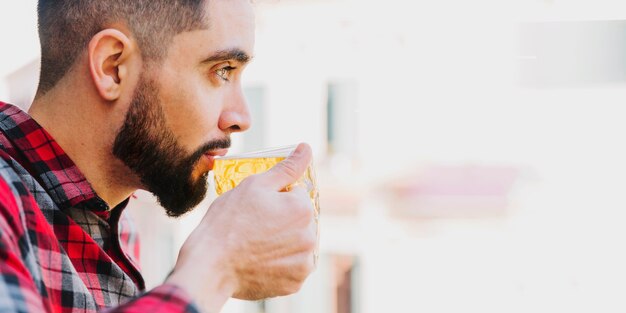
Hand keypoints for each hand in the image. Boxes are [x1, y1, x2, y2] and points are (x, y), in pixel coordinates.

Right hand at [167, 143, 316, 310]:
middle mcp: (310, 236)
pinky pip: (292, 267)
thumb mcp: (254, 186)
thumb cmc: (227, 222)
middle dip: (282, 220)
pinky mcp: (295, 283)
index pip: (296, 194)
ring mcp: (304, 262)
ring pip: (296, 244)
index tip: (257, 209)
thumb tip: (306, 147)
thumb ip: (286, 167)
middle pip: (299, 220)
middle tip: (254, 227)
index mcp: (302, 209)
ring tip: (255, 245)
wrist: (209, 266)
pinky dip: (280, 264)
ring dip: (283, 242)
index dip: (275, 198)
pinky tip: (259, 260)